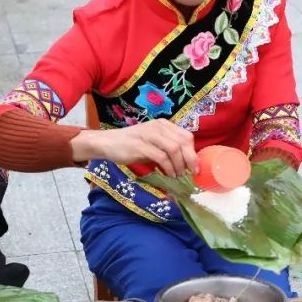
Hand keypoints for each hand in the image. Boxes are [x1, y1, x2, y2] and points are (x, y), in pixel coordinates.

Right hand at [70, 119, 197, 177]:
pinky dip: (168, 168)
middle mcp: (158, 127)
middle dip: (190, 160)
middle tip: (190, 174)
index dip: (193, 153)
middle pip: (183, 142)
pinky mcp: (140, 146)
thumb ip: (167, 148)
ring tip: (177, 176)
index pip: (186, 136)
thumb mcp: (153, 143)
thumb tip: (185, 164)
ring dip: (179, 165)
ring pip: (174, 149)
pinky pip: (161, 157)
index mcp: (163, 125)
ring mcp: (149, 135)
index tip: (194, 167)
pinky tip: (168, 175)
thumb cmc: (131, 145)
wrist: (108, 143)